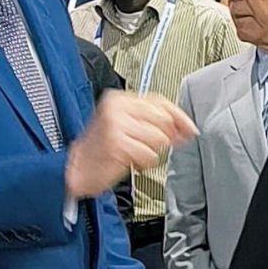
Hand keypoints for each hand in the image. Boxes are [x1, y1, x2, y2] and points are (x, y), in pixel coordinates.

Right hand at [65, 93, 192, 203]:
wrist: (77, 169)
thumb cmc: (102, 150)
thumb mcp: (128, 128)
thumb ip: (154, 123)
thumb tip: (183, 128)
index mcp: (119, 99)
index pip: (160, 101)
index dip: (179, 116)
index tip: (190, 128)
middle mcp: (117, 108)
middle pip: (163, 119)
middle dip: (166, 136)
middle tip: (153, 146)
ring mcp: (116, 124)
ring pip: (158, 138)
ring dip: (151, 151)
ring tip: (135, 153)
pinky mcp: (117, 143)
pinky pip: (148, 154)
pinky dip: (144, 161)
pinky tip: (131, 160)